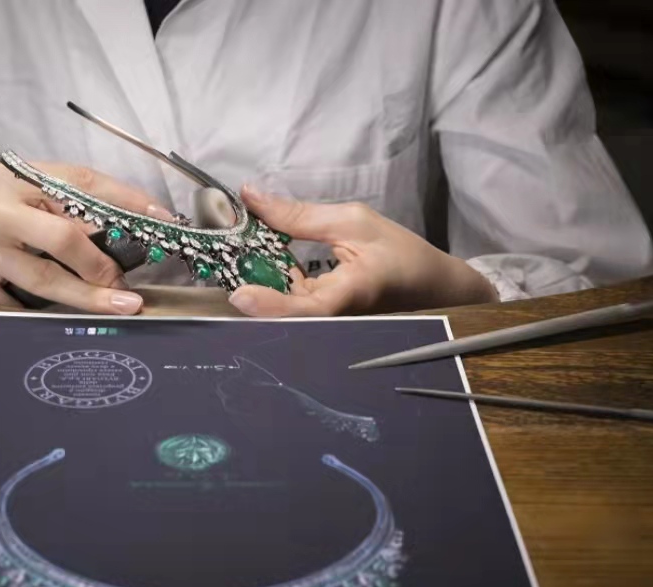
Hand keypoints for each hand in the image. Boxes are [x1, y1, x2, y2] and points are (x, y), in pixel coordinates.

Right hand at [0, 161, 170, 312]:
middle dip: (101, 262)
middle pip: (61, 236)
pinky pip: (15, 305)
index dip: (126, 199)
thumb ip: (61, 204)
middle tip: (126, 281)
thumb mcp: (18, 193)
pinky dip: (45, 314)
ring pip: (43, 278)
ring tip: (121, 305)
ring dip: (87, 297)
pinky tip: (68, 322)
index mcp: (14, 174)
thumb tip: (129, 231)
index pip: (81, 181)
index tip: (162, 219)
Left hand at [228, 186, 497, 315]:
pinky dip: (268, 284)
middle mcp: (335, 318)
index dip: (273, 307)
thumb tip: (251, 198)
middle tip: (223, 259)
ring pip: (281, 311)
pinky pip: (288, 306)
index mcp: (351, 294)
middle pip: (285, 315)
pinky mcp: (319, 321)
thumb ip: (299, 215)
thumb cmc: (399, 252)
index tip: (241, 296)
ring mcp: (325, 322)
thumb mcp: (353, 221)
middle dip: (251, 289)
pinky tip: (255, 262)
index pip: (309, 309)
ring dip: (255, 283)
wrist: (428, 285)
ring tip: (233, 254)